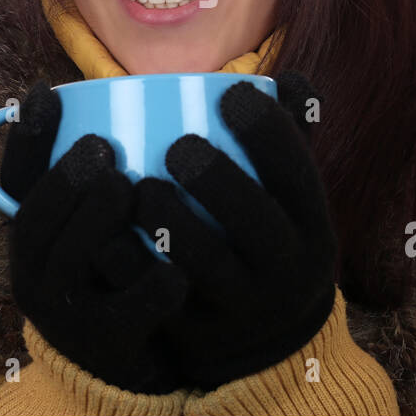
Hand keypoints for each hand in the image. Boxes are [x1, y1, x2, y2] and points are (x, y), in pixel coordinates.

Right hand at [0, 81, 188, 394]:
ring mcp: (68, 315)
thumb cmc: (122, 276)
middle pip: (35, 225)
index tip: (44, 93)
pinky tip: (176, 269)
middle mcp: (38, 275)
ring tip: (126, 187)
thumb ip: (109, 173)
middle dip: (63, 181)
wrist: (130, 370)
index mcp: (36, 238)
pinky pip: (125, 318)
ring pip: (69, 266)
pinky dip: (150, 291)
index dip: (25, 140)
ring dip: (93, 223)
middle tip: (101, 147)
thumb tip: (130, 93)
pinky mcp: (107, 347)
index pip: (15, 186)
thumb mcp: (105, 225)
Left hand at [135, 72, 337, 389]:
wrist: (266, 337)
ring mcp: (243, 307)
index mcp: (310, 224)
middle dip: (217, 179)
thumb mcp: (289, 198)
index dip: (269, 130)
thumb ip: (288, 139)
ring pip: (208, 265)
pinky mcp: (198, 335)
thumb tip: (290, 79)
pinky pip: (160, 301)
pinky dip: (131, 267)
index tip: (231, 93)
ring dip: (171, 222)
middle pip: (256, 221)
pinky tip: (105, 236)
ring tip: (141, 188)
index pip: (298, 172)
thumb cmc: (267, 235)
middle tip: (178, 147)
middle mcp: (286, 269)